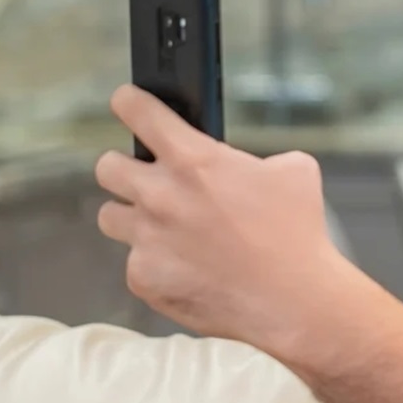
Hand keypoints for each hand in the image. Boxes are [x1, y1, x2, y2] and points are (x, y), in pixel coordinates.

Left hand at [94, 85, 351, 352]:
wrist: (292, 299)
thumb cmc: (296, 234)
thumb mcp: (294, 171)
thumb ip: (258, 159)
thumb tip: (245, 167)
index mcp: (192, 159)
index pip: (137, 111)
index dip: (129, 102)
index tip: (127, 103)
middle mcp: (159, 195)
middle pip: (106, 167)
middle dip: (125, 169)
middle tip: (150, 180)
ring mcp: (147, 239)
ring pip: (110, 216)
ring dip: (133, 217)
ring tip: (166, 229)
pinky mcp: (143, 278)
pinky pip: (136, 263)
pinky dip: (157, 264)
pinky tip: (190, 270)